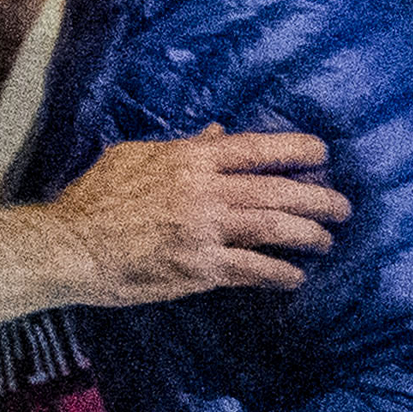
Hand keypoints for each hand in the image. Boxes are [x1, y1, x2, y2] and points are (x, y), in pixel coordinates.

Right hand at [37, 124, 348, 305]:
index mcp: (187, 160)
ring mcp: (203, 230)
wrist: (69, 247)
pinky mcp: (199, 268)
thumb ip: (181, 147)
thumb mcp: (133, 157)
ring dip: (307, 234)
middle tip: (342, 207)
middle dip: (316, 198)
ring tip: (325, 239)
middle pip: (275, 190)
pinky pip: (252, 268)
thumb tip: (218, 135)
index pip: (253, 148)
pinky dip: (279, 272)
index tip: (322, 152)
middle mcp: (203, 191)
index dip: (293, 148)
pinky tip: (294, 276)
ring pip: (272, 227)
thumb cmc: (94, 200)